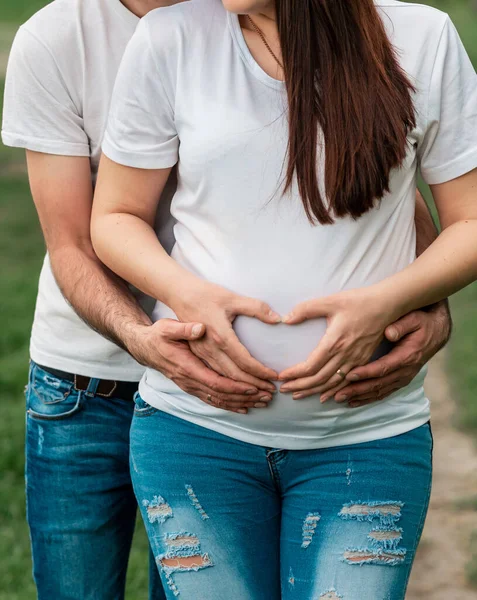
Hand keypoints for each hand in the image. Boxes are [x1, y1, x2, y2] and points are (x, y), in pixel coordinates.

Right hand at [128, 319, 272, 413]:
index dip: (239, 384)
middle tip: (269, 394)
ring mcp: (190, 385)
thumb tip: (199, 328)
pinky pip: (212, 400)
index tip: (258, 383)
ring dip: (242, 402)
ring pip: (219, 399)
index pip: (218, 379)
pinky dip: (229, 405)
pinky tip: (243, 407)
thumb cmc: (158, 334)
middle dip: (247, 395)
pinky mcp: (191, 386)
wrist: (144, 347)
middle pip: (222, 393)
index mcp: (188, 364)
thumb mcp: (168, 326)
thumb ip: (184, 328)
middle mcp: (190, 379)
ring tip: (263, 402)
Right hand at [170, 281, 280, 396]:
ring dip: (241, 392)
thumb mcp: (232, 297)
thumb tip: (277, 318)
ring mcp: (200, 356)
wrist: (178, 295)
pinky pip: (211, 380)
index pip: (243, 361)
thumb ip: (256, 308)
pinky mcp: (196, 356)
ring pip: (222, 382)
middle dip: (254, 386)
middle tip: (271, 392)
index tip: (274, 376)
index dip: (260, 371)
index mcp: (219, 337)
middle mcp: (208, 350)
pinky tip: (238, 397)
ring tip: (260, 397)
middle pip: (233, 376)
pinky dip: (226, 393)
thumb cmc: (205, 294)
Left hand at [278, 288, 392, 397]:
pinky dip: (332, 391)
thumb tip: (286, 319)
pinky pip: (346, 382)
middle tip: (283, 390)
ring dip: (313, 392)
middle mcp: (345, 355)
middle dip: (299, 386)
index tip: (281, 377)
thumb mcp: (330, 301)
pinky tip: (323, 396)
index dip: (294, 374)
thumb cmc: (358, 301)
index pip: (310, 366)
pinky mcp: (363, 361)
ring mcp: (356, 361)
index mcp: (335, 342)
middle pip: (319, 379)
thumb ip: (306, 309)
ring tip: (297, 395)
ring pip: (332, 384)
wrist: (387, 305)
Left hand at [322, 301, 451, 407]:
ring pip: (379, 391)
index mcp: (406, 356)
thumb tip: (389, 333)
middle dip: (357, 390)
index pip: (383, 368)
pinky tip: (353, 402)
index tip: (349, 375)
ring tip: (340, 399)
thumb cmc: (422, 323)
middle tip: (337, 394)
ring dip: (360, 397)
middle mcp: (405, 371)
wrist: (437, 332)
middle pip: (378, 384)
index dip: (366, 373)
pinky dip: (368, 399)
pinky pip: (383, 392)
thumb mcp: (414, 319)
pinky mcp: (400, 380)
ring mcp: (403, 378)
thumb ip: (401, 326)